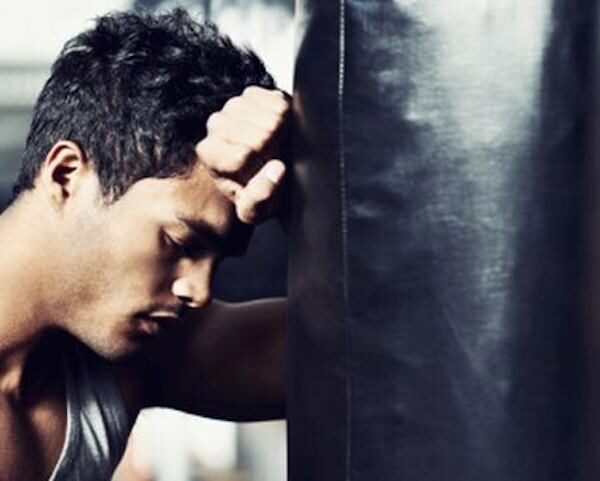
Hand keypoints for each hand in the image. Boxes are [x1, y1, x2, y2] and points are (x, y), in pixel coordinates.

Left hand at [195, 86, 290, 223]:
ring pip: (272, 117)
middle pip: (262, 135)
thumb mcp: (255, 210)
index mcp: (209, 154)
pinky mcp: (252, 93)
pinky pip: (278, 101)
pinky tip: (276, 128)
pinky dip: (284, 117)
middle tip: (272, 158)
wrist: (264, 174)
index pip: (243, 155)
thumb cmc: (257, 192)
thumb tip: (276, 170)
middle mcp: (216, 125)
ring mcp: (233, 106)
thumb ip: (259, 198)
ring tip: (275, 145)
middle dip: (274, 151)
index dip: (262, 167)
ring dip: (281, 134)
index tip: (262, 171)